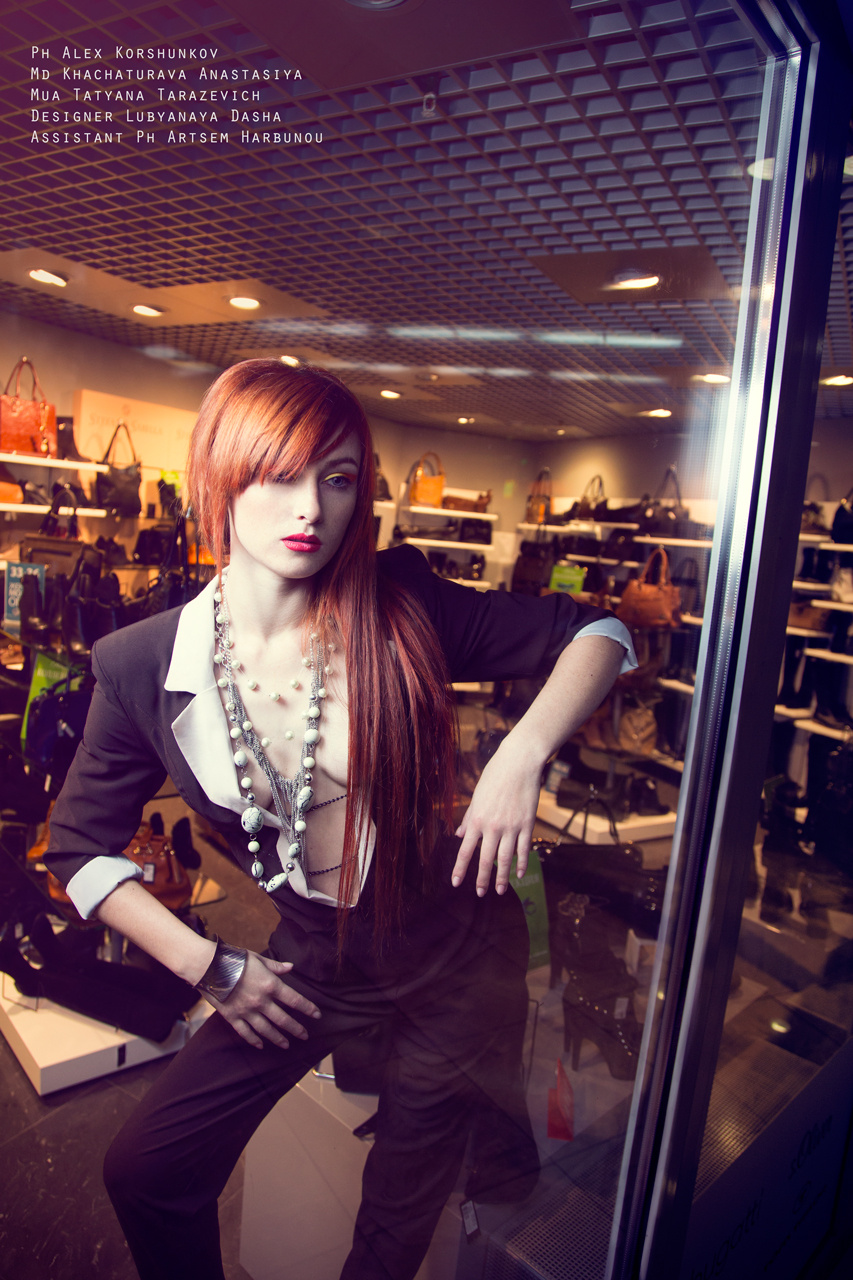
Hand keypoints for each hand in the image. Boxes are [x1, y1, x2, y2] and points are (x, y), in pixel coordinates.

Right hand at [207, 951, 320, 1049]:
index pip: (295, 1000)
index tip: (317, 1015)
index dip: (308, 1008)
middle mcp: (261, 1001)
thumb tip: (290, 967)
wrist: (208, 967)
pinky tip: (261, 1045)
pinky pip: (245, 1033)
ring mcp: (246, 1011)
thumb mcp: (258, 959)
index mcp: (270, 985)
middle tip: (305, 1035)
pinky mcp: (232, 1017)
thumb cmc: (235, 959)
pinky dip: (254, 1040)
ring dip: (278, 1038)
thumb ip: (275, 967)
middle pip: (283, 1020)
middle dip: (296, 1029)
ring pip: (266, 1030)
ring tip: (286, 1045)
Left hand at [452, 743, 542, 896]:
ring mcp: (511, 827)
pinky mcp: (527, 824)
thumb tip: (460, 835)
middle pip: (486, 860)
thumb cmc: (494, 776)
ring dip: (502, 877)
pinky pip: (523, 849)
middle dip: (482, 879)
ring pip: (505, 859)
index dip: (460, 868)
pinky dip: (521, 863)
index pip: (465, 850)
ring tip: (500, 890)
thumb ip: (468, 818)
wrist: (519, 763)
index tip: (455, 883)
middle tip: (480, 894)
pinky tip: (520, 874)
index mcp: (476, 819)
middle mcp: (492, 827)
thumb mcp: (476, 797)